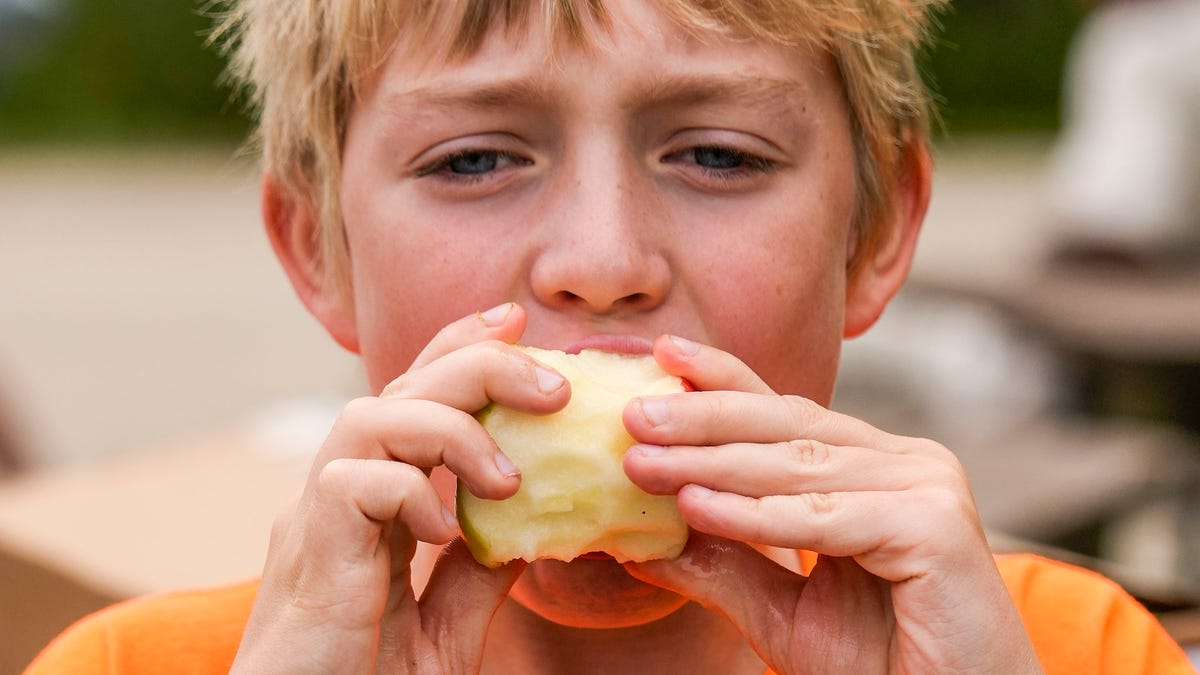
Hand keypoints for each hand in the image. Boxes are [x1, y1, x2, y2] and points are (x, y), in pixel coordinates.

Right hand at [233, 304, 566, 673]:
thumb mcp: (443, 630)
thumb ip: (475, 577)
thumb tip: (533, 532)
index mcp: (369, 502)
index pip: (414, 395)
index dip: (460, 347)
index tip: (514, 323)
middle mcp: (337, 492)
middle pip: (401, 388)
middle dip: (479, 366)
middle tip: (554, 385)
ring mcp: (314, 518)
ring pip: (371, 415)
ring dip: (452, 427)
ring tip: (509, 477)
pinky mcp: (306, 551)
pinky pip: (352, 482)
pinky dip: (410, 492)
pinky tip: (443, 533)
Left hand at [621, 336, 1040, 673]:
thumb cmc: (883, 664)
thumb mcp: (783, 610)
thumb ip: (725, 568)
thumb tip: (642, 542)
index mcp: (874, 466)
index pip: (785, 412)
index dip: (723, 381)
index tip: (662, 351)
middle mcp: (904, 462)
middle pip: (787, 427)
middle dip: (703, 418)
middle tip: (632, 413)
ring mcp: (927, 487)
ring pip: (800, 467)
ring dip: (713, 465)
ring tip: (643, 462)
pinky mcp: (936, 528)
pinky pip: (827, 518)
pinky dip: (759, 515)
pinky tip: (697, 507)